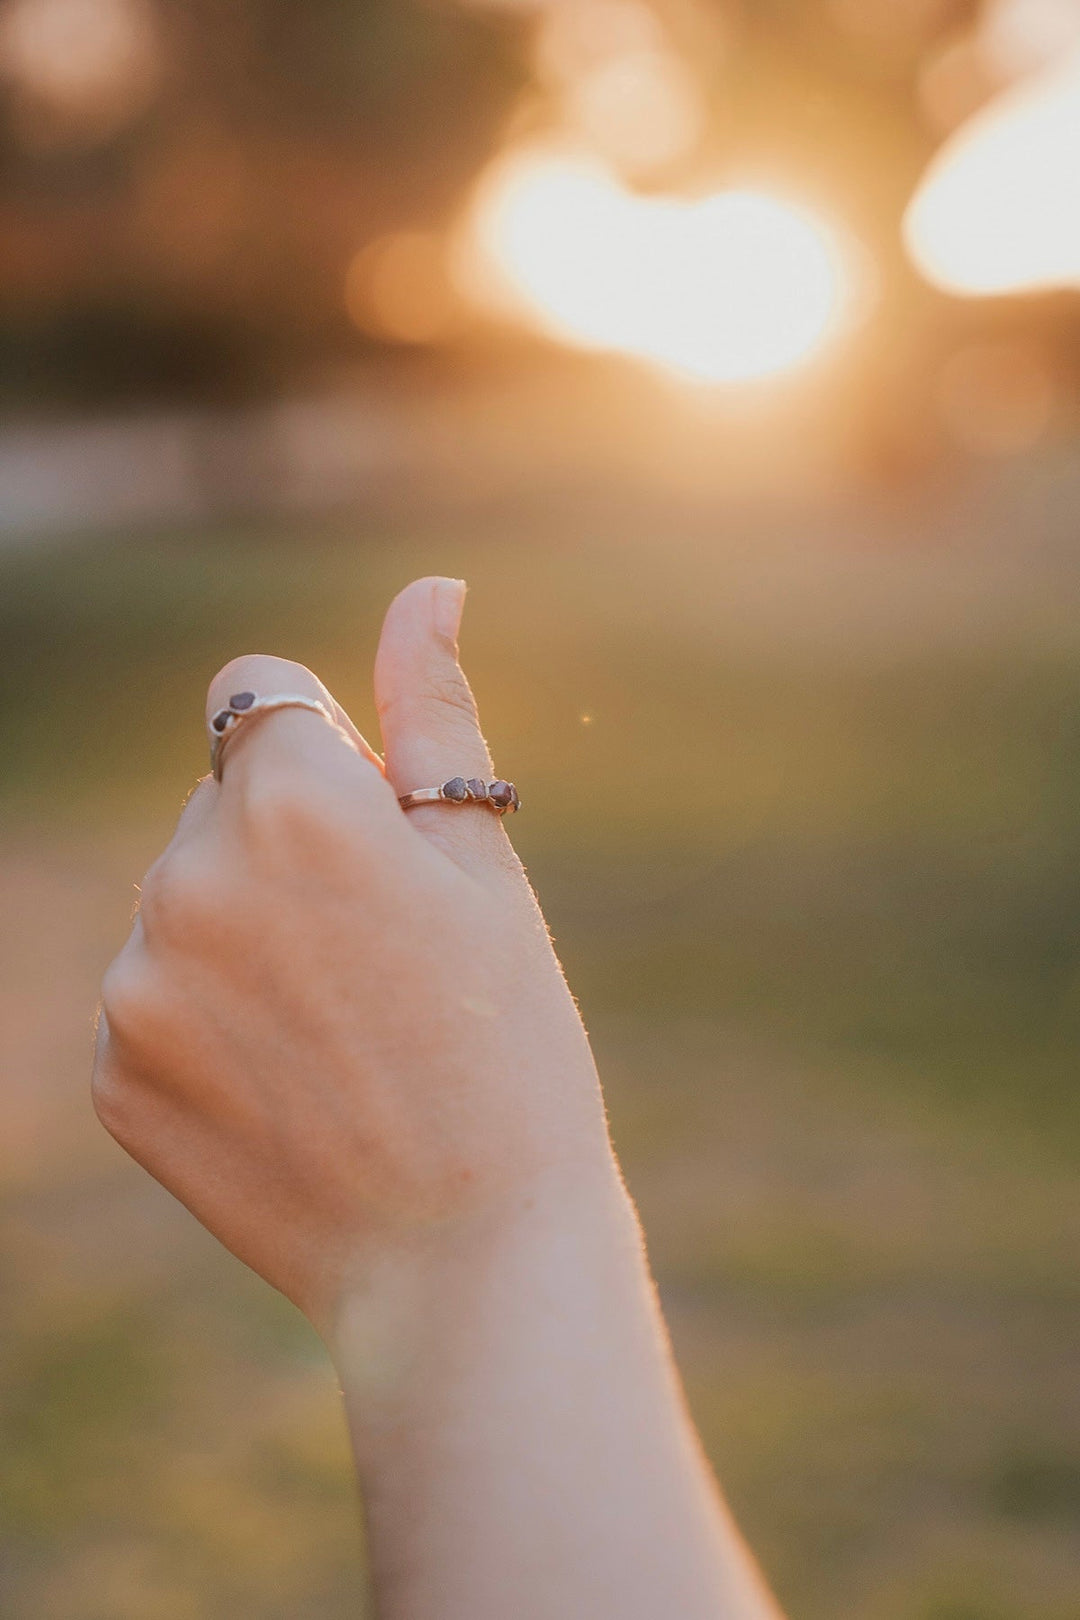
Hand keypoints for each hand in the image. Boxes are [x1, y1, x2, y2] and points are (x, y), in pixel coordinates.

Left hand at [92, 576, 610, 1337]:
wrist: (468, 1253)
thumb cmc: (509, 1046)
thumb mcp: (483, 864)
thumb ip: (432, 711)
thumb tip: (432, 589)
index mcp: (290, 804)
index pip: (260, 693)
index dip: (328, 754)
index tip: (378, 838)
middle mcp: (187, 878)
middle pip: (220, 800)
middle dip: (286, 844)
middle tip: (380, 955)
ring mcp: (135, 983)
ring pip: (183, 899)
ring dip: (244, 930)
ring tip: (343, 1029)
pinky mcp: (113, 1071)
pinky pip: (151, 995)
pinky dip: (205, 1018)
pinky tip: (293, 1081)